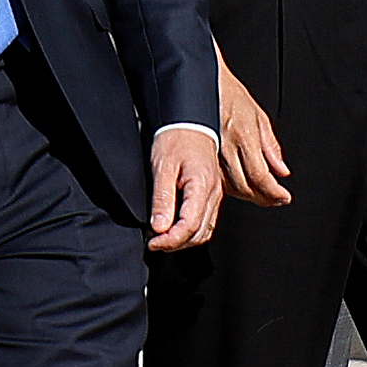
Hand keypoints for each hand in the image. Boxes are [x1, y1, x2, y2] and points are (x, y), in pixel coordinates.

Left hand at [148, 126, 222, 251]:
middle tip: (153, 243)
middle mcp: (212, 194)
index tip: (152, 242)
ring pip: (204, 231)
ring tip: (161, 238)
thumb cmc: (177, 138)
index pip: (189, 226)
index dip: (169, 240)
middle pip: (198, 234)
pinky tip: (173, 228)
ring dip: (183, 240)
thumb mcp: (162, 167)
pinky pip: (205, 222)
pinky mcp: (211, 196)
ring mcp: (214, 196)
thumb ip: (162, 199)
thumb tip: (159, 227)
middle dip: (175, 244)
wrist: (190, 122)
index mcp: (201, 186)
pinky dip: (190, 232)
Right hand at [216, 63, 289, 206]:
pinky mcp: (200, 157)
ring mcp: (211, 154)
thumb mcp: (258, 115)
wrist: (202, 83)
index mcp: (243, 135)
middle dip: (264, 199)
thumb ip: (271, 146)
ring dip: (249, 197)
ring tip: (262, 197)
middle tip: (276, 200)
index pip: (260, 175)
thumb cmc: (229, 94)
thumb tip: (282, 171)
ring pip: (230, 188)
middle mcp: (225, 148)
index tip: (284, 197)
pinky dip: (231, 190)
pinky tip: (240, 188)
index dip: (274, 192)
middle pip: (245, 187)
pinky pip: (217, 181)